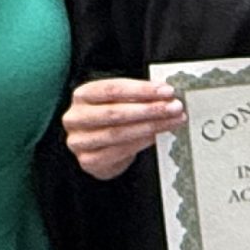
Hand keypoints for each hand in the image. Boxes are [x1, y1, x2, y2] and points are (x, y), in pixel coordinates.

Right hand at [61, 78, 184, 180]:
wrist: (99, 149)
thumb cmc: (112, 118)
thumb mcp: (120, 101)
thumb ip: (138, 95)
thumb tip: (167, 93)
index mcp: (82, 95)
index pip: (112, 89)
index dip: (142, 89)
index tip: (167, 91)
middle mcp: (75, 117)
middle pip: (115, 112)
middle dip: (149, 109)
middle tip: (174, 107)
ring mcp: (79, 141)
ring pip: (118, 133)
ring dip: (150, 126)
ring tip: (172, 121)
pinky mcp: (87, 160)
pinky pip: (118, 151)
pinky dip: (140, 142)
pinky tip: (156, 136)